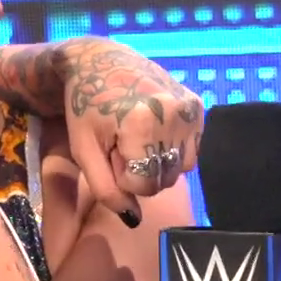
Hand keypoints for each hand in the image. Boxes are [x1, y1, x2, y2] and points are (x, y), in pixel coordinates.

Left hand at [59, 43, 201, 222]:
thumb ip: (106, 189)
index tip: (109, 151)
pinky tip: (154, 130)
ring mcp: (190, 109)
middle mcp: (175, 114)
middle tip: (121, 142)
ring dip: (158, 162)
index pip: (144, 185)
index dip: (122, 175)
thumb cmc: (85, 108)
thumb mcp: (83, 150)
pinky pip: (192, 150)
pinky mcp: (198, 106)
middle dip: (141, 170)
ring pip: (181, 168)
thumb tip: (134, 220)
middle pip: (165, 178)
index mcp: (143, 123)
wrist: (100, 61)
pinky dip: (173, 148)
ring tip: (137, 136)